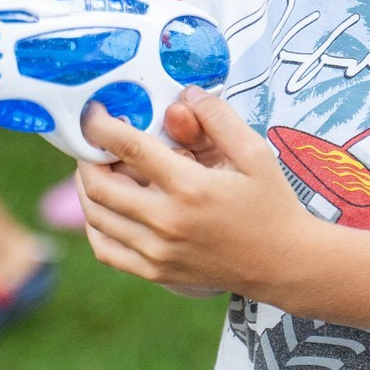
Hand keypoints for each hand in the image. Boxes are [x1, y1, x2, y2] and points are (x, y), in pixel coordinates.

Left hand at [74, 89, 316, 295]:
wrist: (282, 263)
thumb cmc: (270, 203)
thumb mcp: (254, 153)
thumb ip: (218, 119)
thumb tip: (184, 96)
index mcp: (190, 187)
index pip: (128, 148)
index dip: (101, 126)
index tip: (92, 112)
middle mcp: (167, 222)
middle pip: (100, 184)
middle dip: (87, 157)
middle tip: (93, 142)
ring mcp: (158, 251)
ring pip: (97, 217)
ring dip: (89, 188)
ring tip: (98, 169)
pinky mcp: (156, 272)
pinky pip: (106, 250)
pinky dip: (96, 225)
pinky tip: (105, 208)